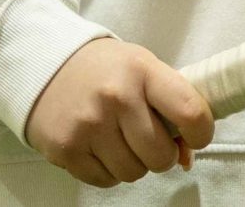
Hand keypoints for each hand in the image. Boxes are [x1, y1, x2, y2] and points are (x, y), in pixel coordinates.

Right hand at [23, 37, 212, 187]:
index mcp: (141, 70)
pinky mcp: (67, 148)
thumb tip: (187, 157)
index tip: (194, 135)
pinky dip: (107, 169)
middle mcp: (115, 96)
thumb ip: (171, 105)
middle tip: (146, 137)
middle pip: (161, 156)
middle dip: (160, 153)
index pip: (190, 112)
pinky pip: (106, 181)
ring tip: (117, 137)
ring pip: (133, 173)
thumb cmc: (103, 69)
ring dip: (132, 162)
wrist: (43, 63)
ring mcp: (88, 124)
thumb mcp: (141, 69)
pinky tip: (97, 144)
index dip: (201, 133)